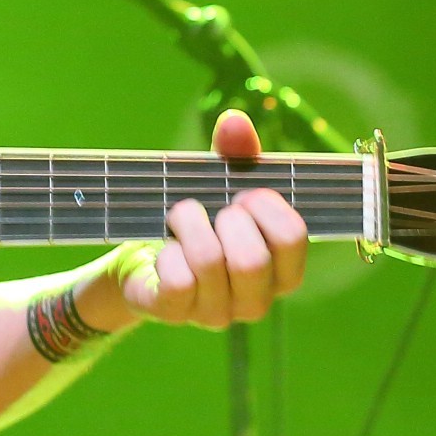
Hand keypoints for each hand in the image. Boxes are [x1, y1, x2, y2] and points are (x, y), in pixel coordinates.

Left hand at [115, 109, 308, 329]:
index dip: (267, 205)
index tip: (244, 193)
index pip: (293, 238)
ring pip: (212, 263)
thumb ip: (235, 156)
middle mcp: (256, 300)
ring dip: (190, 225)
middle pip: (254, 259)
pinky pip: (178, 281)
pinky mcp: (176, 314)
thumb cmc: (196, 225)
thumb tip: (235, 122)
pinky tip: (165, 247)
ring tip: (181, 216)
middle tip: (213, 209)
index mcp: (280, 271)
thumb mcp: (219, 188)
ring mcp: (217, 313)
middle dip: (227, 219)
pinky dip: (167, 251)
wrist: (142, 263)